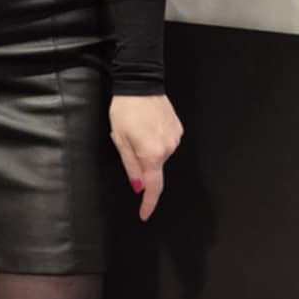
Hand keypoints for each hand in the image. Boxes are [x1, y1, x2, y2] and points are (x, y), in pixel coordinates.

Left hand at [109, 93, 181, 221]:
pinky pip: (166, 143)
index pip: (153, 187)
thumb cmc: (125, 110)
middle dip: (142, 164)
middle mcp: (168, 148)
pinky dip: (156, 140)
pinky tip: (148, 126)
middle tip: (128, 143)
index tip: (144, 214)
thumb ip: (130, 165)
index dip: (148, 204)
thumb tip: (138, 187)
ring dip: (149, 150)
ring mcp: (175, 138)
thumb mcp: (120, 139)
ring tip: (137, 130)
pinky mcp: (178, 129)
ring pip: (160, 155)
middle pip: (154, 168)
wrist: (141, 83)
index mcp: (151, 154)